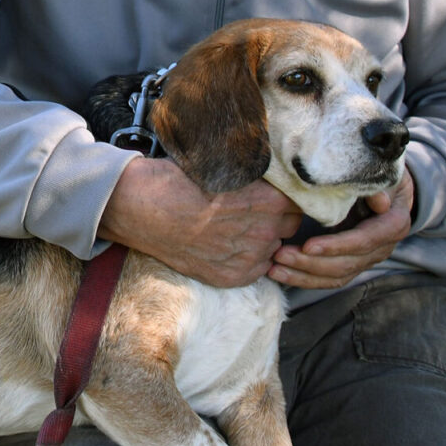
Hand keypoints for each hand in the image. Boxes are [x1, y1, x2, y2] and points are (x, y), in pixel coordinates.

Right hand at [99, 156, 303, 287]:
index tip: (276, 196)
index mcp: (268, 201)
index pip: (299, 202)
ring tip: (234, 228)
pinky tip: (226, 246)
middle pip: (289, 226)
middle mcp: (264, 232)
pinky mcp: (232, 277)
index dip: (287, 198)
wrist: (146, 208)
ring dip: (261, 239)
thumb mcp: (227, 169)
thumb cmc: (181, 181)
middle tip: (255, 211)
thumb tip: (274, 179)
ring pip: (272, 248)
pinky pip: (256, 269)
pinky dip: (247, 260)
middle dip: (277, 218)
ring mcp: (248, 258)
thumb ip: (257, 180)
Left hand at [268, 171, 415, 290]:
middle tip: (280, 255)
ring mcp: (368, 258)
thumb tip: (381, 201)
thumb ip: (377, 186)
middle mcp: (383, 247)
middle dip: (312, 263)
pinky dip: (305, 278)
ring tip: (275, 269)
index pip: (364, 240)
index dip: (337, 246)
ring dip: (304, 275)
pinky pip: (329, 278)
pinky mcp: (353, 264)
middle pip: (347, 263)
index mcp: (393, 224)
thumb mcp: (380, 174)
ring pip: (336, 276)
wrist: (386, 187)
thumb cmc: (378, 175)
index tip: (308, 246)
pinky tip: (281, 273)